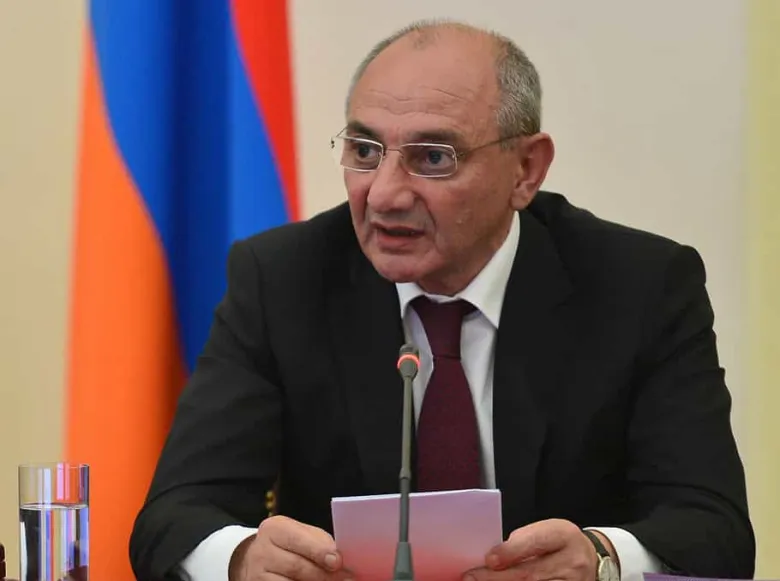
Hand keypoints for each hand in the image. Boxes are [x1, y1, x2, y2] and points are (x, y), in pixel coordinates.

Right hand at [229, 515, 352, 580]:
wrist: (258, 559)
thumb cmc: (289, 544)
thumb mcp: (301, 534)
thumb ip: (320, 543)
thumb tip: (341, 560)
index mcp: (274, 529)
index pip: (298, 540)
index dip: (319, 552)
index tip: (338, 561)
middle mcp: (262, 551)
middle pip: (297, 566)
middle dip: (325, 574)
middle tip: (347, 578)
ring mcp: (257, 574)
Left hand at [465, 519, 606, 580]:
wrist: (591, 560)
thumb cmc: (561, 543)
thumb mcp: (546, 531)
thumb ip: (522, 542)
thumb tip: (492, 558)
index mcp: (563, 536)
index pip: (535, 542)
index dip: (510, 552)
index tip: (489, 559)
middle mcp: (570, 563)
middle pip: (530, 573)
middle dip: (496, 577)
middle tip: (472, 577)